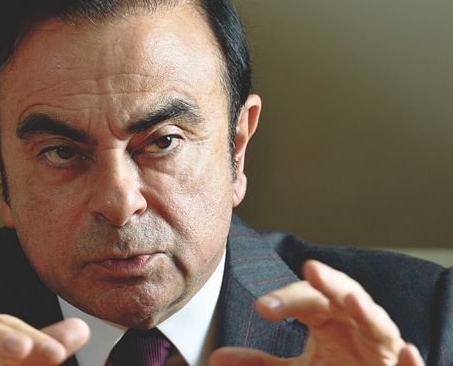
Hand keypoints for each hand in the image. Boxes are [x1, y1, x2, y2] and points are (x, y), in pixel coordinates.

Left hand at [209, 260, 424, 365]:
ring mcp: (381, 344)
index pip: (307, 298)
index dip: (287, 299)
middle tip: (311, 270)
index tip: (262, 307)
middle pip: (341, 296)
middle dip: (327, 284)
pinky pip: (408, 363)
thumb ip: (260, 361)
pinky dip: (410, 359)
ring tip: (352, 298)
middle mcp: (356, 323)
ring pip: (377, 322)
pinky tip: (408, 351)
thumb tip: (216, 357)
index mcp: (329, 317)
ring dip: (366, 309)